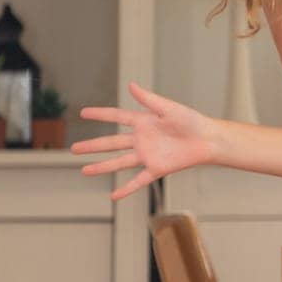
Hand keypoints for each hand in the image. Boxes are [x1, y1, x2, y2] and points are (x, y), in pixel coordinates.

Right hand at [73, 82, 218, 200]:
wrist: (208, 139)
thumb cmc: (191, 121)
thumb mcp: (168, 108)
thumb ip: (148, 99)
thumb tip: (131, 84)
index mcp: (144, 122)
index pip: (117, 116)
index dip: (100, 114)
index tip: (83, 112)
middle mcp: (142, 139)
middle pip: (111, 142)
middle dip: (92, 145)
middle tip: (73, 148)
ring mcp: (147, 155)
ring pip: (119, 162)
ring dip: (101, 167)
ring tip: (83, 170)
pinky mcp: (157, 168)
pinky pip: (138, 181)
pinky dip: (126, 189)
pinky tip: (113, 196)